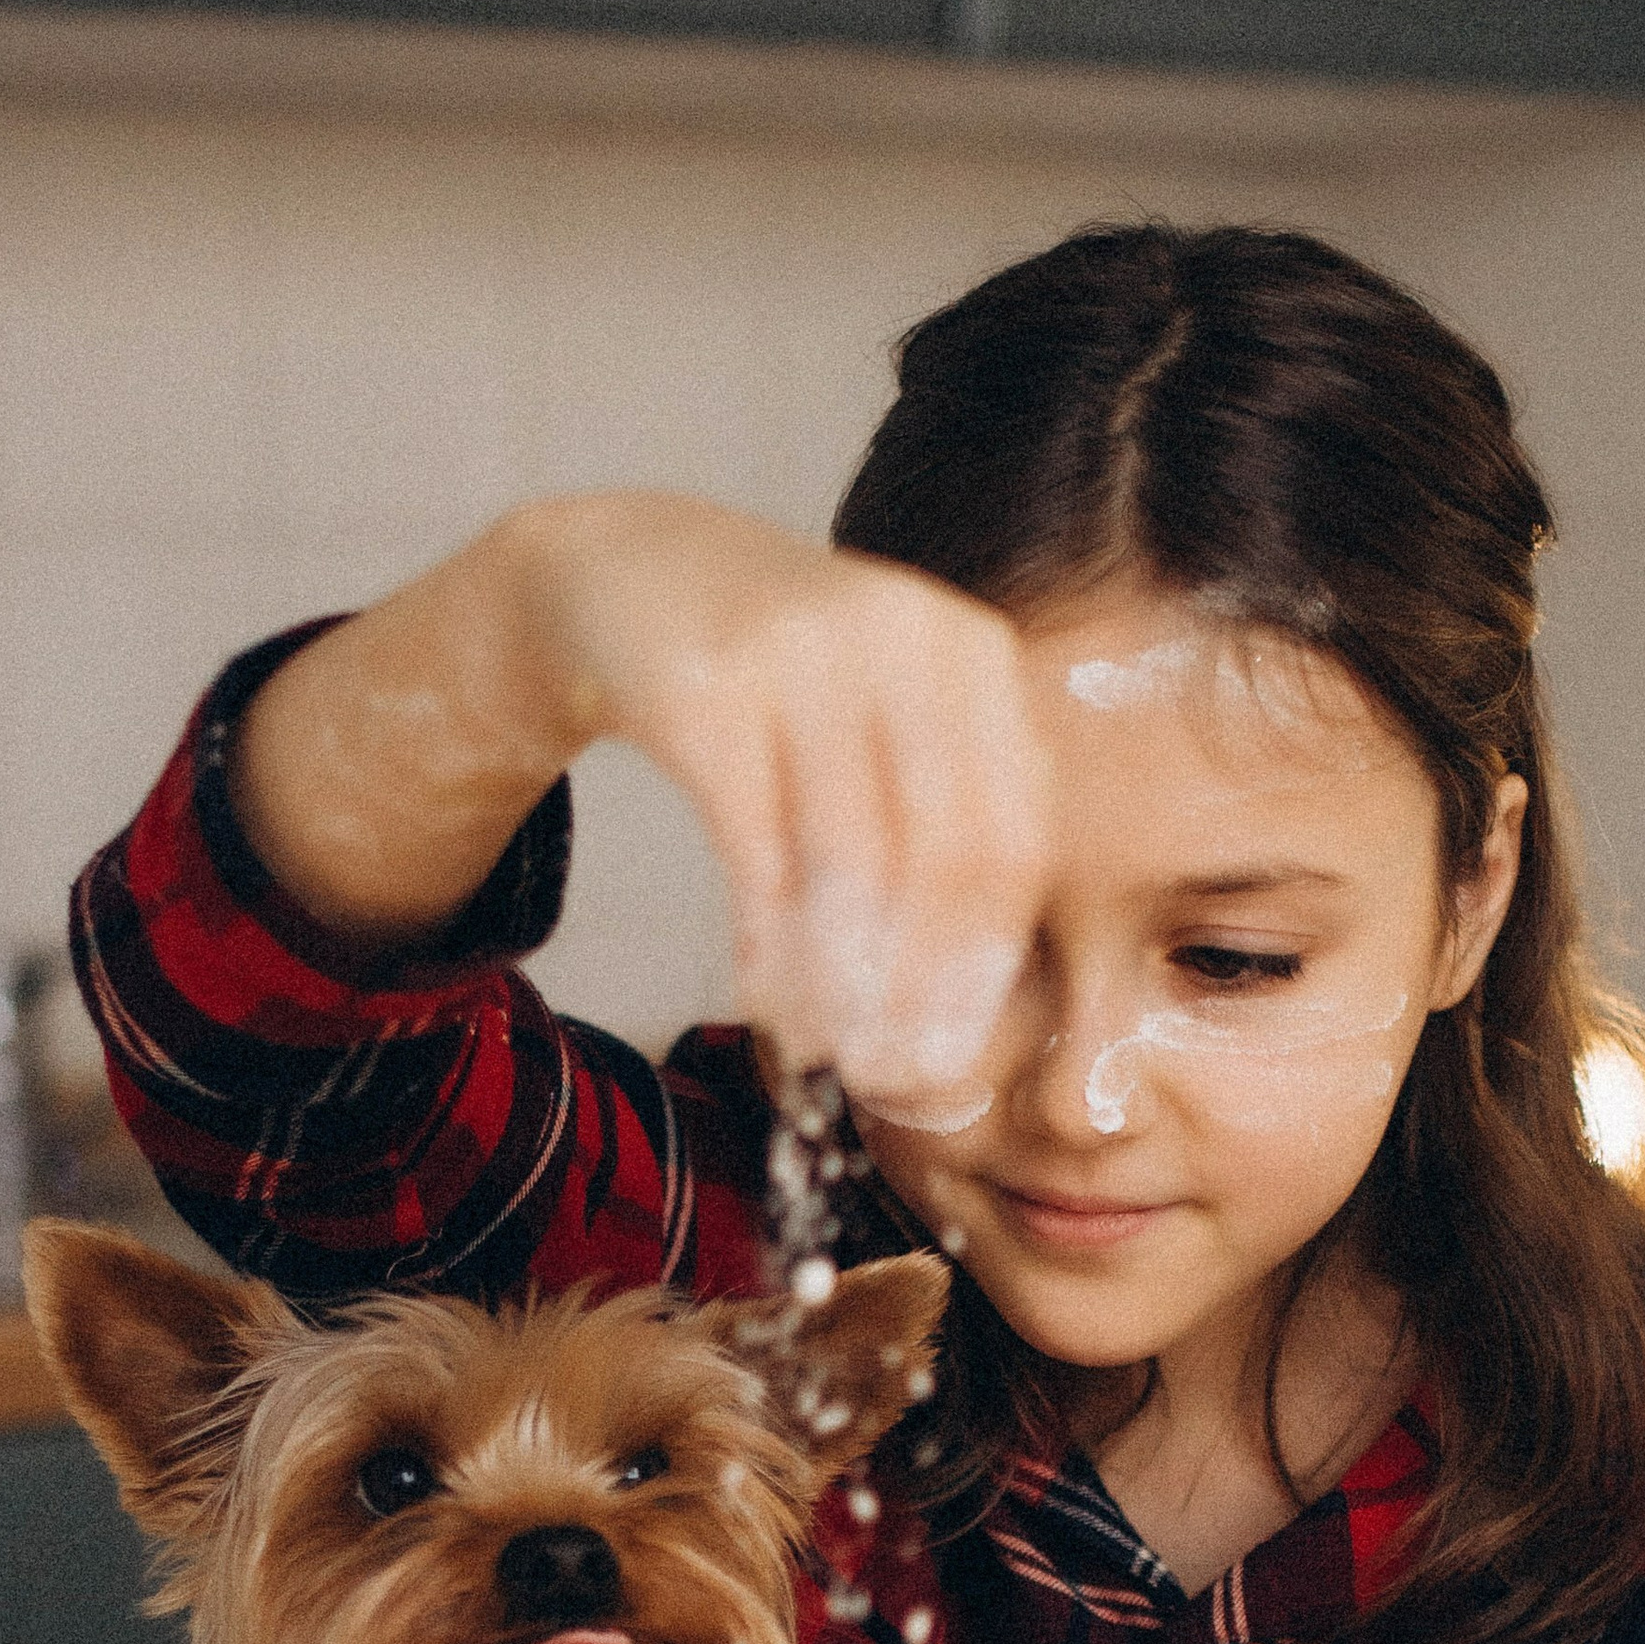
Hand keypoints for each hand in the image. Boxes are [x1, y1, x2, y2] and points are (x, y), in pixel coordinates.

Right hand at [519, 497, 1047, 1110]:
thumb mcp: (887, 714)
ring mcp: (802, 651)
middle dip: (920, 982)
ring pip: (849, 860)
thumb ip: (948, 816)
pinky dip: (768, 944)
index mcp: (969, 651)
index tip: (955, 1048)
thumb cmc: (783, 677)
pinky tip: (764, 1000)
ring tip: (827, 1050)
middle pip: (944, 853)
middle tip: (889, 1069)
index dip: (985, 960)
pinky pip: (757, 851)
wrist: (631, 573)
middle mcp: (899, 634)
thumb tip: (967, 996)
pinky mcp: (708, 687)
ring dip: (840, 978)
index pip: (1013, 836)